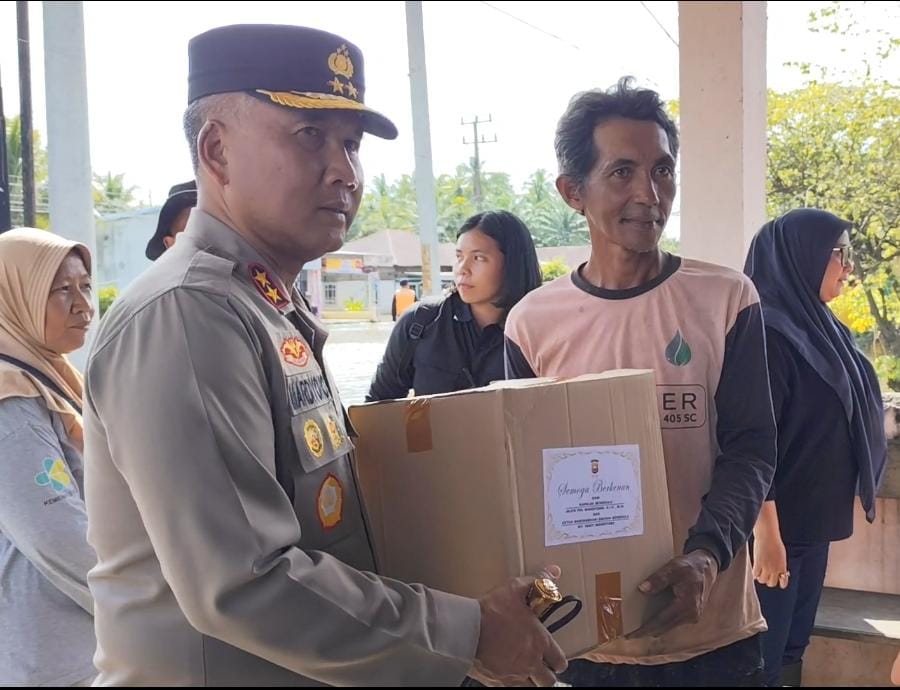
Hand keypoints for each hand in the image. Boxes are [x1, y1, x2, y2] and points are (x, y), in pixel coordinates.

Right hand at [473, 565, 567, 686]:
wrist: (466, 630)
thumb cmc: (492, 611)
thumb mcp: (515, 588)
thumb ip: (538, 581)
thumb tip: (554, 572)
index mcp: (539, 642)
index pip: (559, 661)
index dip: (559, 660)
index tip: (554, 658)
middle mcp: (531, 662)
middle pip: (549, 681)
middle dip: (547, 676)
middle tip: (541, 669)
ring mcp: (514, 676)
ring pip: (533, 688)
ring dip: (532, 682)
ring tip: (526, 676)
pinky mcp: (497, 683)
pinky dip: (513, 685)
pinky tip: (507, 677)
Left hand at [626, 549, 718, 638]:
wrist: (707, 568)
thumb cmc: (690, 566)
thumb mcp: (674, 567)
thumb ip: (659, 578)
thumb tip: (642, 589)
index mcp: (687, 604)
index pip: (662, 621)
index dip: (645, 628)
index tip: (631, 634)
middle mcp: (691, 615)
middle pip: (664, 627)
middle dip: (646, 631)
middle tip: (628, 634)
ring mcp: (692, 617)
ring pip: (668, 626)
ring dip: (654, 628)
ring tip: (636, 628)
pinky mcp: (691, 616)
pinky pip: (673, 622)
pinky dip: (661, 623)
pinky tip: (649, 620)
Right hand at [753, 533, 788, 588]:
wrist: (767, 535)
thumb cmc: (775, 542)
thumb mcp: (781, 556)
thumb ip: (780, 564)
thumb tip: (779, 571)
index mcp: (783, 567)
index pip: (783, 582)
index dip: (780, 583)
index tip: (777, 581)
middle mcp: (775, 569)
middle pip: (771, 583)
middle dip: (768, 580)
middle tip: (766, 576)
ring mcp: (766, 567)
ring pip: (762, 580)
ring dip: (760, 577)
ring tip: (759, 573)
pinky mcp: (758, 563)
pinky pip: (755, 574)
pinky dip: (754, 573)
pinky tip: (754, 570)